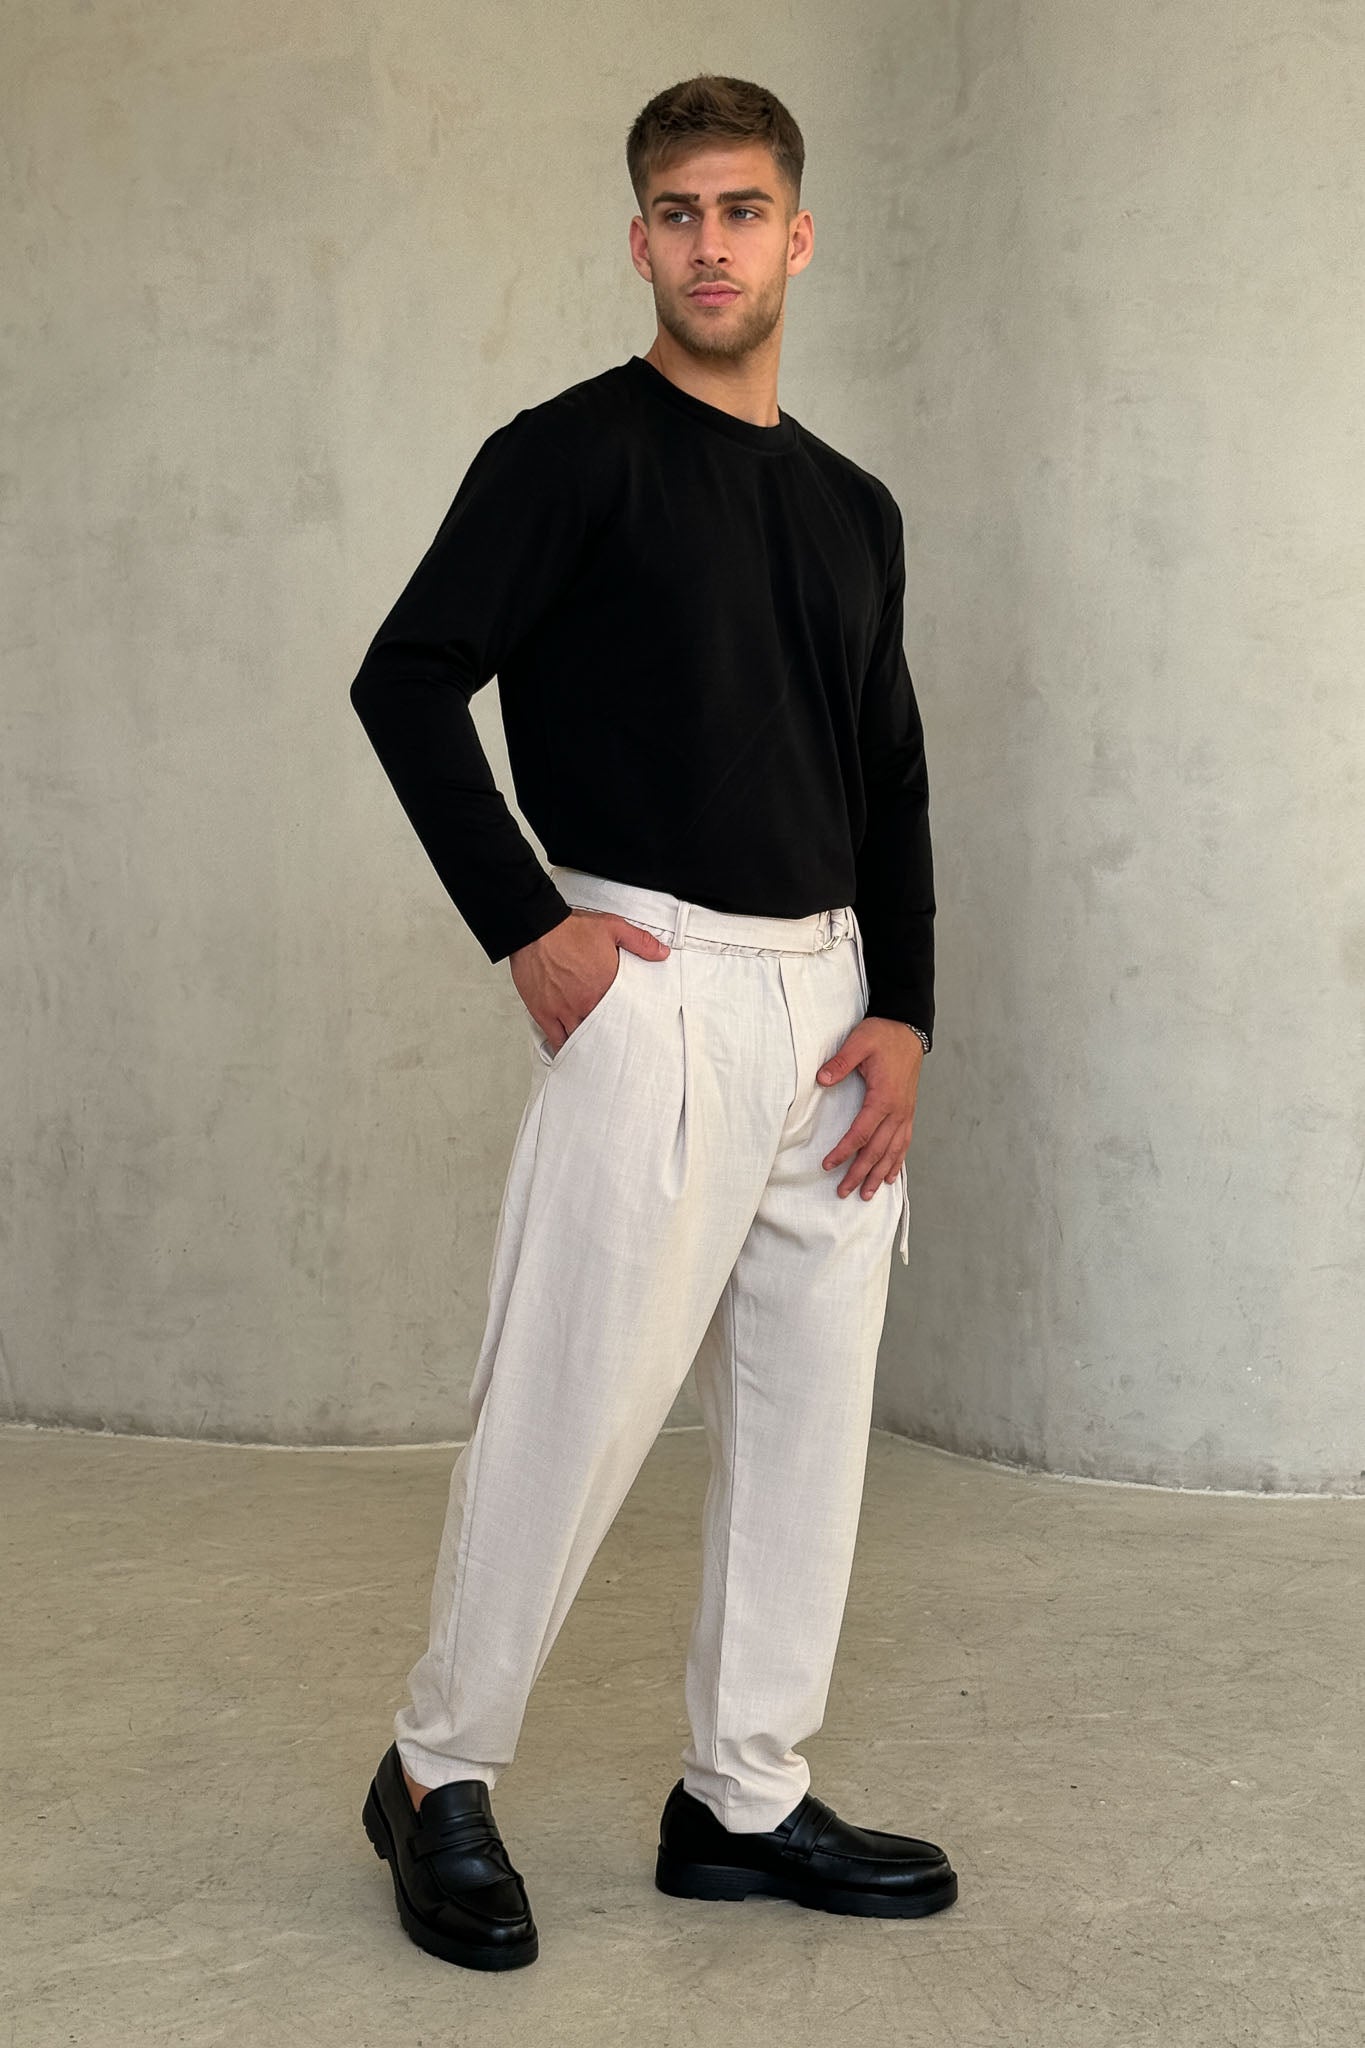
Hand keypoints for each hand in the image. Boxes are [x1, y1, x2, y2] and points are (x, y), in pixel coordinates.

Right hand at [509, 907, 669, 1054]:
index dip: (629, 1021)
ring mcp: (564, 1010)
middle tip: (617, 1044)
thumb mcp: (613, 928)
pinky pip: (556, 1039)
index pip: (624, 1013)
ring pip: (581, 1038)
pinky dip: (564, 1047)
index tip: (633, 1027)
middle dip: (610, 1036)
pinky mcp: (544, 1013)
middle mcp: (586, 1003)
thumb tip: (661, 953)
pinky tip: (571, 1052)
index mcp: (606, 986)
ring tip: (597, 1050)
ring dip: (589, 1043)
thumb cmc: (568, 929)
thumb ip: (640, 942)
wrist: (535, 928)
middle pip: (604, 1030)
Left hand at [816, 1015, 923, 1198]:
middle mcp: (898, 1111)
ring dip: (879, 1174)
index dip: (844, 1152)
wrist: (908, 1029)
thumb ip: (840, 1062)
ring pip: (892, 1152)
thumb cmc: (883, 1036)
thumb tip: (821, 1079)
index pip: (861, 1133)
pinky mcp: (908, 1112)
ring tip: (867, 1194)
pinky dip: (897, 1162)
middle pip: (877, 1150)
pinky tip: (890, 1176)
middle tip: (844, 1192)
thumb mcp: (859, 1042)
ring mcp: (905, 1113)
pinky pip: (904, 1143)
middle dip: (860, 1173)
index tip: (828, 1165)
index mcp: (883, 1097)